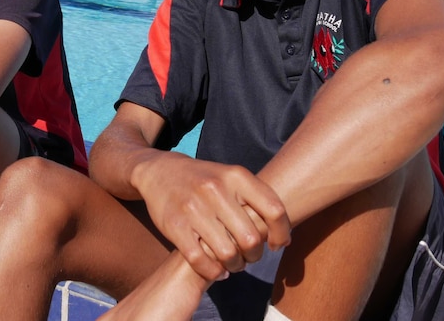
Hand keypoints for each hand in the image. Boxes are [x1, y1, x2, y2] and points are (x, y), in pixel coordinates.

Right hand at [133, 154, 290, 280]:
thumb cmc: (204, 180)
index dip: (280, 233)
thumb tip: (284, 237)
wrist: (159, 171)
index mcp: (235, 175)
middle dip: (254, 255)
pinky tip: (216, 269)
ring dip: (235, 266)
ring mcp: (193, 207)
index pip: (274, 210)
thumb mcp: (231, 176)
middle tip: (249, 256)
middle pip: (251, 239)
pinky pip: (201, 261)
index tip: (275, 244)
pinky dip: (213, 272)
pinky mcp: (174, 225)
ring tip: (233, 263)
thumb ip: (257, 199)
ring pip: (228, 254)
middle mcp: (214, 189)